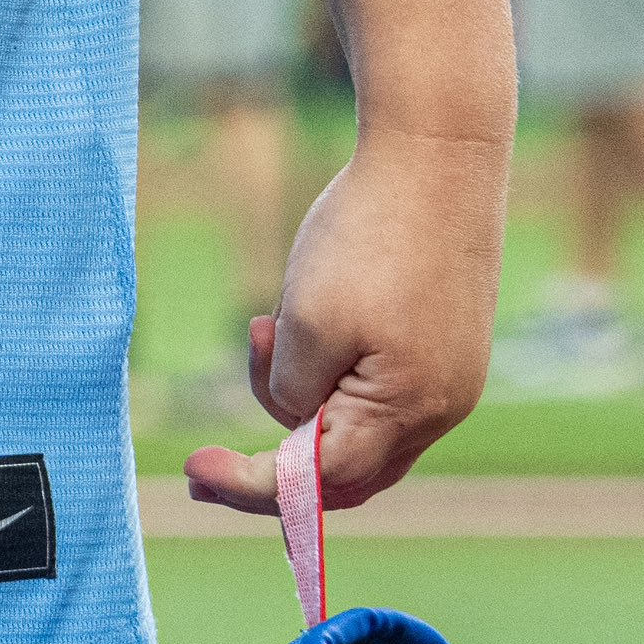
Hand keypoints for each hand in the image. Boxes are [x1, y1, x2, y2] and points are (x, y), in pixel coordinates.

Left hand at [185, 124, 500, 514]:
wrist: (437, 156)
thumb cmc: (370, 237)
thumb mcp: (307, 322)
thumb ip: (291, 390)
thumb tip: (293, 421)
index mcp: (409, 409)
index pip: (322, 483)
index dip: (254, 487)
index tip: (195, 469)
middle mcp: (440, 408)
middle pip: (347, 472)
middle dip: (274, 469)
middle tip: (206, 465)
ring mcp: (448, 378)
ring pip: (356, 429)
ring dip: (295, 398)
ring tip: (263, 326)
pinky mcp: (442, 346)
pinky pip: (374, 391)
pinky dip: (325, 375)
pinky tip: (290, 320)